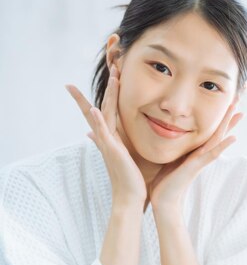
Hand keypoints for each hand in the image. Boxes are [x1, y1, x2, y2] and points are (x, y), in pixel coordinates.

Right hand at [65, 65, 146, 206]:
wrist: (132, 199)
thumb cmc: (133, 180)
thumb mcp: (128, 156)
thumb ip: (122, 144)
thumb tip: (111, 138)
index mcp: (115, 138)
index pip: (109, 110)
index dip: (109, 93)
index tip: (113, 75)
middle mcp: (109, 138)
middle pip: (105, 106)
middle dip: (109, 86)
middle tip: (112, 65)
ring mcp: (108, 144)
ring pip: (105, 114)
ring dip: (108, 95)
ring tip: (113, 77)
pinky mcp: (111, 152)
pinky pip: (103, 133)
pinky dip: (97, 120)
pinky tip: (94, 108)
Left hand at [148, 98, 242, 210]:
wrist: (163, 200)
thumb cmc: (164, 180)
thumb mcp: (169, 155)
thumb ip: (172, 143)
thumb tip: (165, 128)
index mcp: (196, 147)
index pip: (211, 126)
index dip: (220, 112)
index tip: (228, 97)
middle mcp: (202, 151)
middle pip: (220, 128)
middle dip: (230, 112)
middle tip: (242, 95)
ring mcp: (202, 159)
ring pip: (219, 137)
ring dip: (229, 124)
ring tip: (239, 110)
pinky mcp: (197, 167)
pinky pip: (212, 154)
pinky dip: (223, 146)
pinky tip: (233, 138)